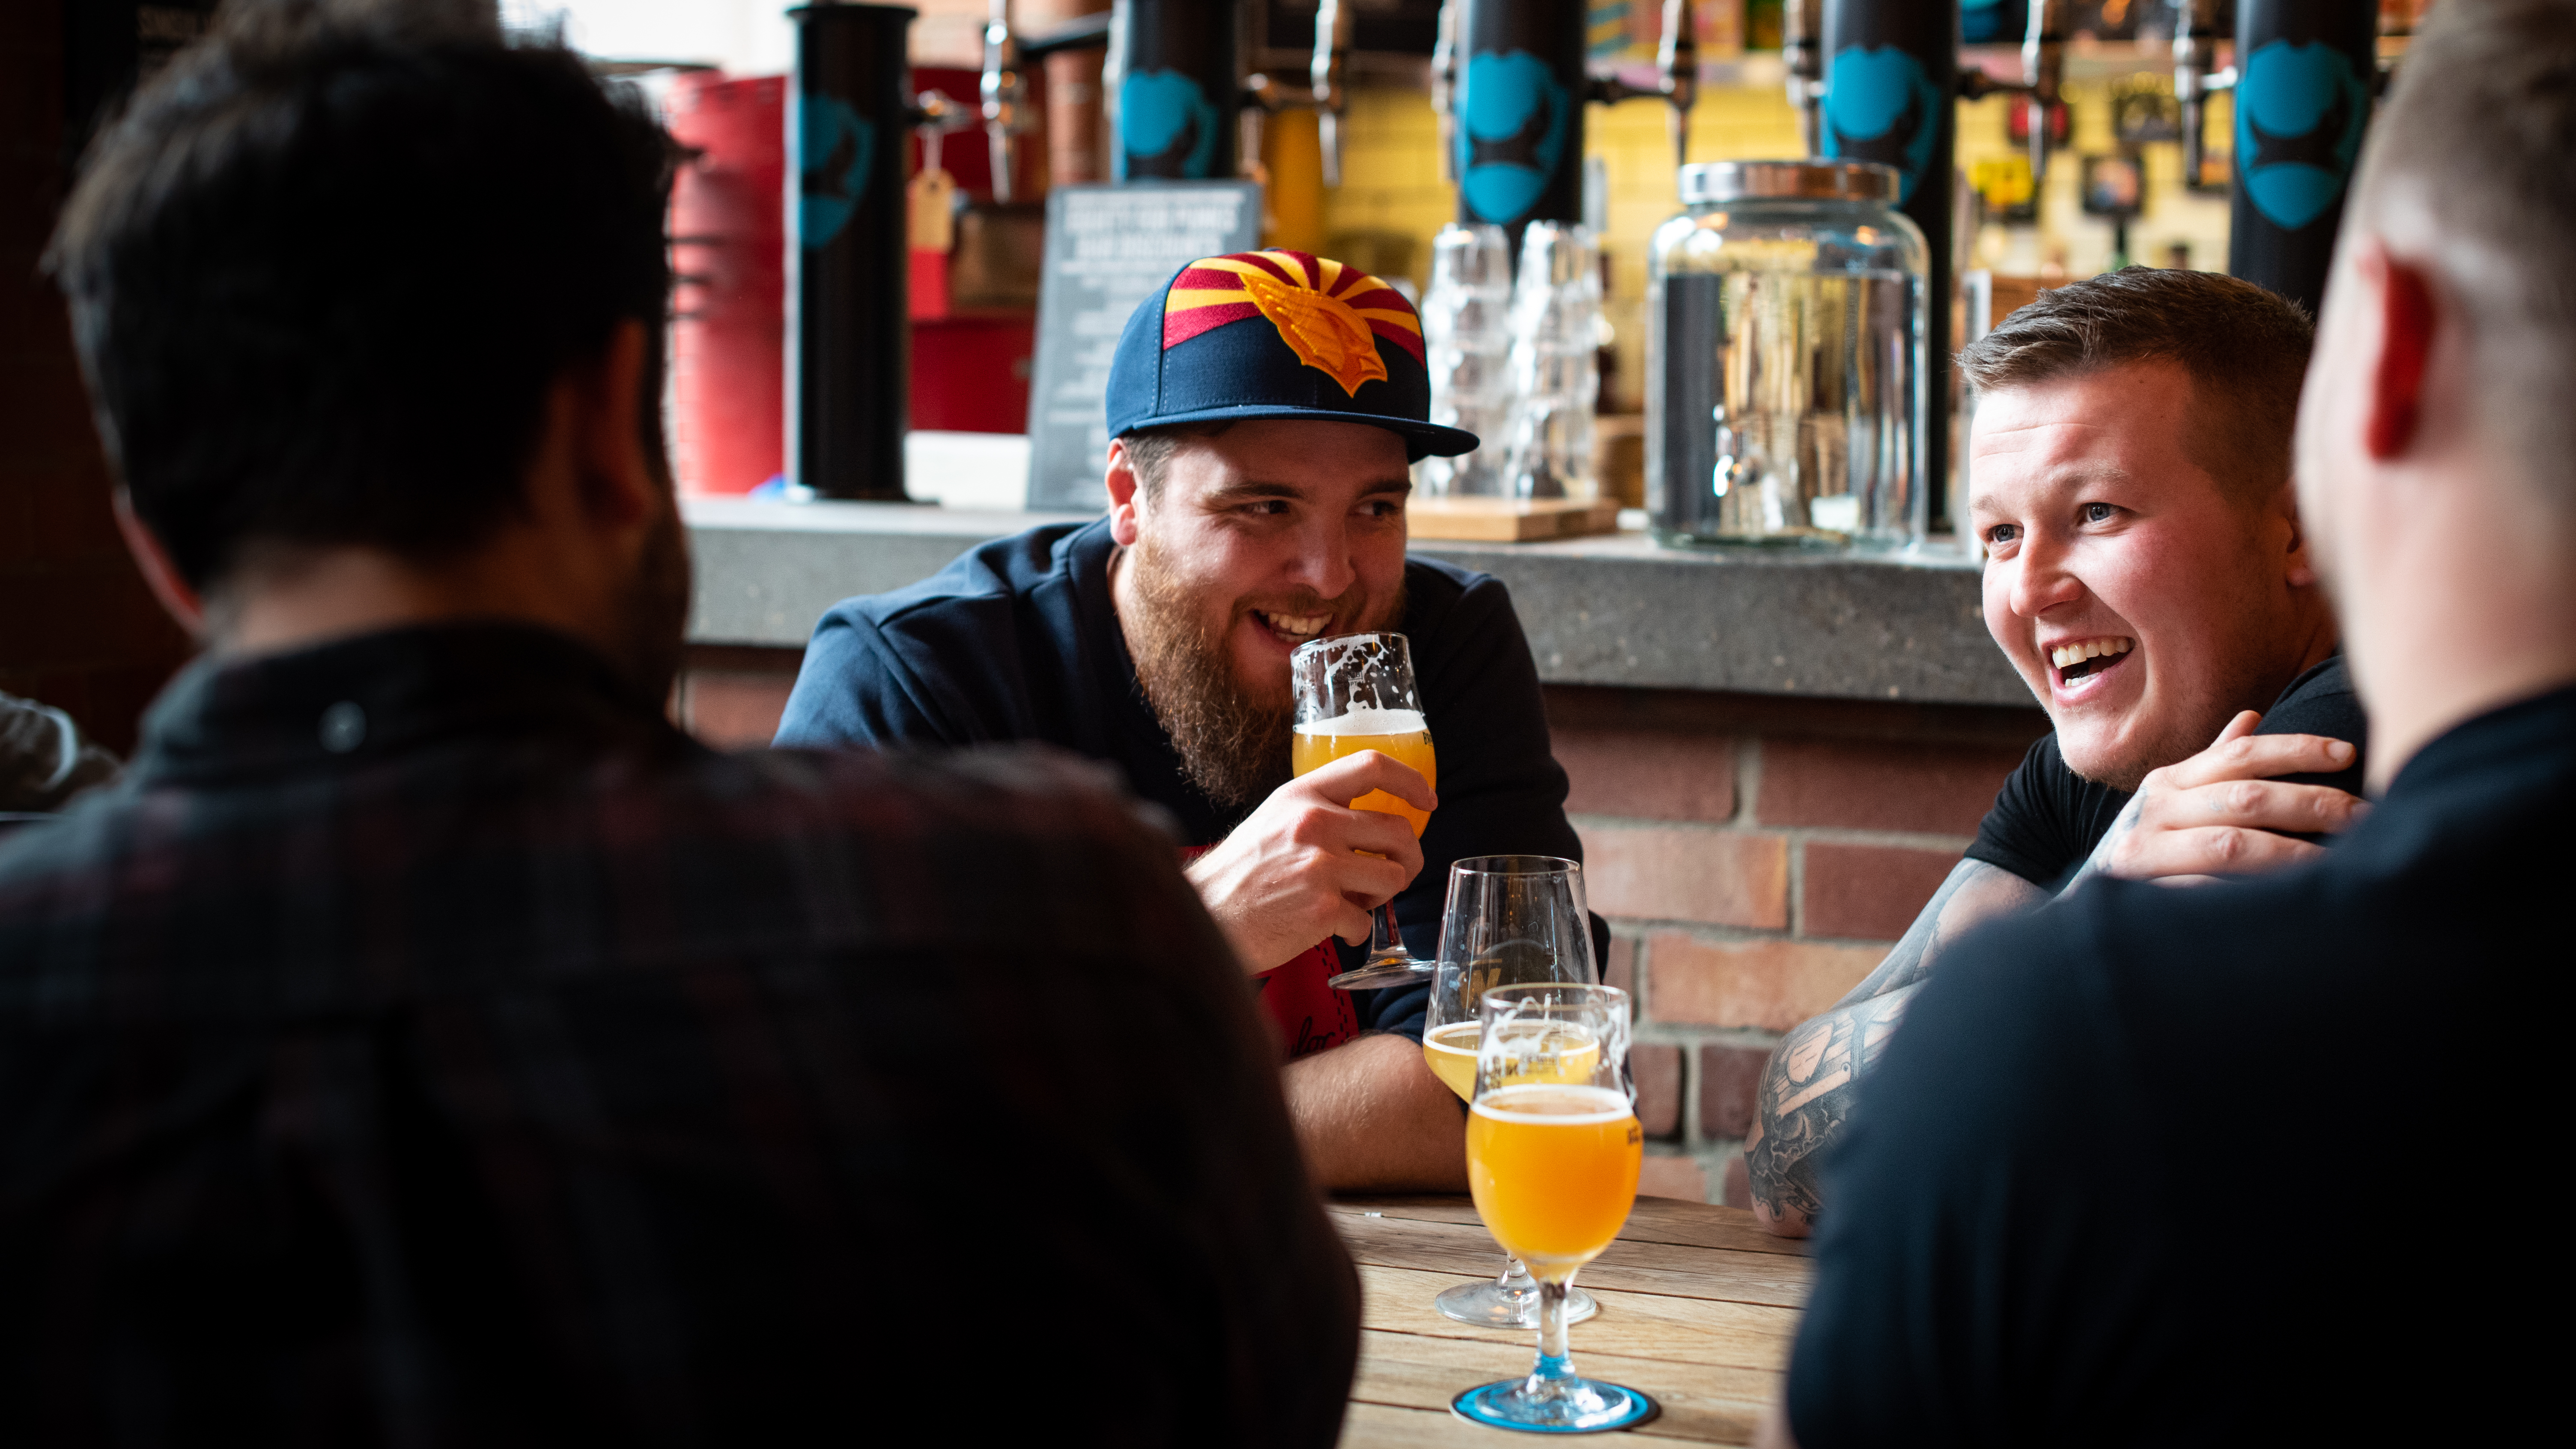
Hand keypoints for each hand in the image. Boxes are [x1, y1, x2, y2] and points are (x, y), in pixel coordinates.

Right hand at [1185, 750, 1435, 973]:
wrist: (1207, 916)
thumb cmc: (1240, 874)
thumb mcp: (1274, 821)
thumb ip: (1318, 812)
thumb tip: (1370, 823)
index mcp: (1302, 795)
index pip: (1371, 766)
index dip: (1410, 781)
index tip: (1427, 800)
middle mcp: (1314, 823)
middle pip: (1399, 830)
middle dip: (1408, 858)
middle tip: (1396, 873)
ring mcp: (1320, 866)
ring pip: (1394, 877)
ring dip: (1382, 896)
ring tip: (1351, 902)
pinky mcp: (1323, 908)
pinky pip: (1367, 921)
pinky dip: (1353, 930)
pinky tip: (1326, 927)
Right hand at [2086, 710, 2364, 885]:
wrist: (2084, 899)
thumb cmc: (2148, 848)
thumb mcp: (2172, 800)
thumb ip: (2210, 764)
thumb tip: (2252, 716)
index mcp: (2168, 781)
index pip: (2240, 754)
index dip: (2296, 749)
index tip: (2348, 754)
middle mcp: (2155, 810)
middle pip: (2247, 797)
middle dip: (2313, 803)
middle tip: (2366, 815)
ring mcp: (2146, 853)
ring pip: (2233, 845)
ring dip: (2296, 852)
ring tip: (2343, 858)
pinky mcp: (2144, 895)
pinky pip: (2209, 892)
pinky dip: (2252, 893)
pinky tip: (2295, 897)